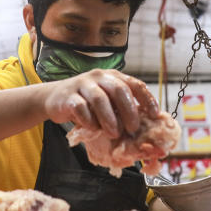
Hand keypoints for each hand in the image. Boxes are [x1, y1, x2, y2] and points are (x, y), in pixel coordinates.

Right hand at [42, 69, 159, 138]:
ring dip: (109, 119)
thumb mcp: (106, 101)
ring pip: (100, 99)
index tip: (155, 114)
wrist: (55, 98)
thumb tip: (142, 128)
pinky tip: (92, 128)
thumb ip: (121, 109)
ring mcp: (82, 84)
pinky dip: (89, 120)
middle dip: (129, 111)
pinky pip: (81, 108)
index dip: (147, 99)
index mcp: (112, 77)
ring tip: (114, 133)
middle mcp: (99, 77)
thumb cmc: (86, 102)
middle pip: (119, 90)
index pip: (134, 83)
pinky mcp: (68, 97)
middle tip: (133, 128)